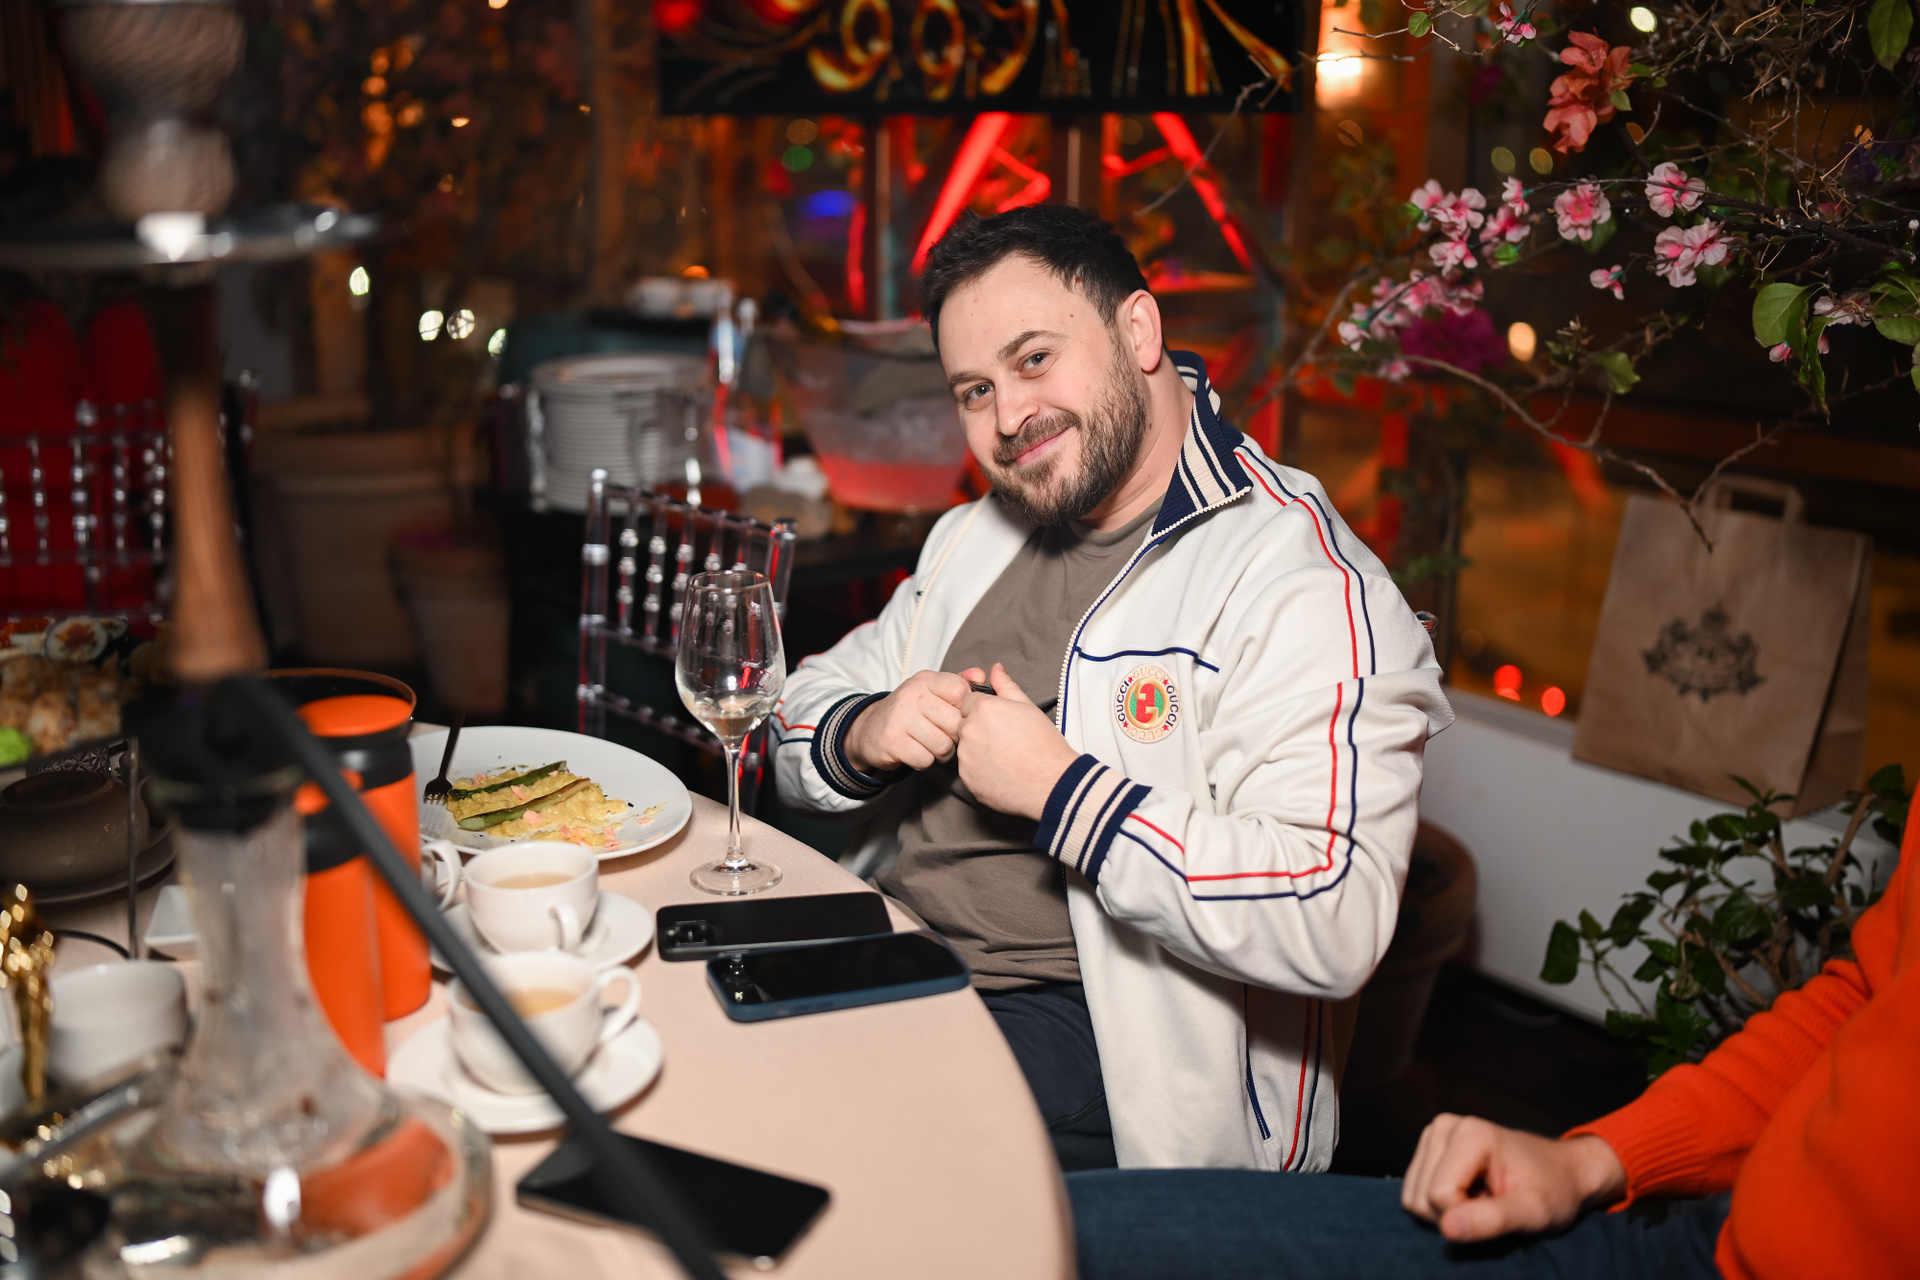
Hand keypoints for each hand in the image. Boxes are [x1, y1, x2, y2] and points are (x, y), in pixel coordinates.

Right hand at [843, 669, 972, 772]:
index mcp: (925, 679)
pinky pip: (925, 760)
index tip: (955, 715)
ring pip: (943, 746)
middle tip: (943, 736)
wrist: (870, 729)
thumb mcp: (931, 691)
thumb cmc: (910, 711)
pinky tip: (917, 753)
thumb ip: (959, 683)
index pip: (961, 691)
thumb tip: (980, 674)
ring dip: (941, 753)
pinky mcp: (892, 741)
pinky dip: (924, 762)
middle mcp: (912, 694)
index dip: (964, 709)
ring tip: (931, 745)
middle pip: (956, 723)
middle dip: (954, 736)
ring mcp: (900, 718)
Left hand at [955, 663, 1080, 820]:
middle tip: (1005, 739)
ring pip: (965, 748)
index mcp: (982, 709)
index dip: (984, 710)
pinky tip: (1001, 771)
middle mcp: (968, 731)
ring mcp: (966, 758)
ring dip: (978, 750)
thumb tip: (996, 669)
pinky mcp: (967, 780)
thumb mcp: (1028, 707)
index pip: (968, 702)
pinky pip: (968, 770)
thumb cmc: (1044, 745)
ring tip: (1005, 757)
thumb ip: (1006, 685)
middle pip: (963, 725)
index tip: (999, 721)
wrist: (1052, 783)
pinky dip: (980, 771)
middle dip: (979, 730)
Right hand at [1400, 1115, 1626, 1243]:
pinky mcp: (1430, 1147)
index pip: (1440, 1196)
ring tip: (1484, 1198)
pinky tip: (1471, 1193)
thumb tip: (1447, 1228)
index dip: (1467, 1216)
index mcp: (1470, 1133)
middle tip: (1493, 1204)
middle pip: (1421, 1197)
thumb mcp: (1532, 1211)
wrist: (1562, 1171)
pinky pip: (1415, 1191)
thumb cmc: (1553, 1190)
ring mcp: (1434, 1134)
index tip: (1500, 1208)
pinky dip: (1442, 1203)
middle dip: (1455, 1214)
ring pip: (1413, 1197)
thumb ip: (1491, 1220)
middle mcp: (1445, 1126)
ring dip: (1448, 1210)